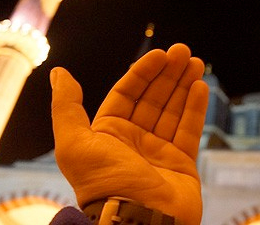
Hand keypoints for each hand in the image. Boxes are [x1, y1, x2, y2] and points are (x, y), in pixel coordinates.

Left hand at [50, 44, 208, 224]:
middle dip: (168, 74)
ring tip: (196, 62)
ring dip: (184, 85)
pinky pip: (189, 130)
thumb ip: (67, 107)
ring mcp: (159, 152)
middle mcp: (133, 141)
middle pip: (154, 98)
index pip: (127, 94)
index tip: (160, 54)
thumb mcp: (75, 144)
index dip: (143, 72)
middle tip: (183, 51)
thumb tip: (59, 71)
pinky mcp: (181, 163)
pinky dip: (195, 108)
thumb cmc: (104, 184)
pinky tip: (200, 86)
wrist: (139, 221)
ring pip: (174, 110)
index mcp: (108, 134)